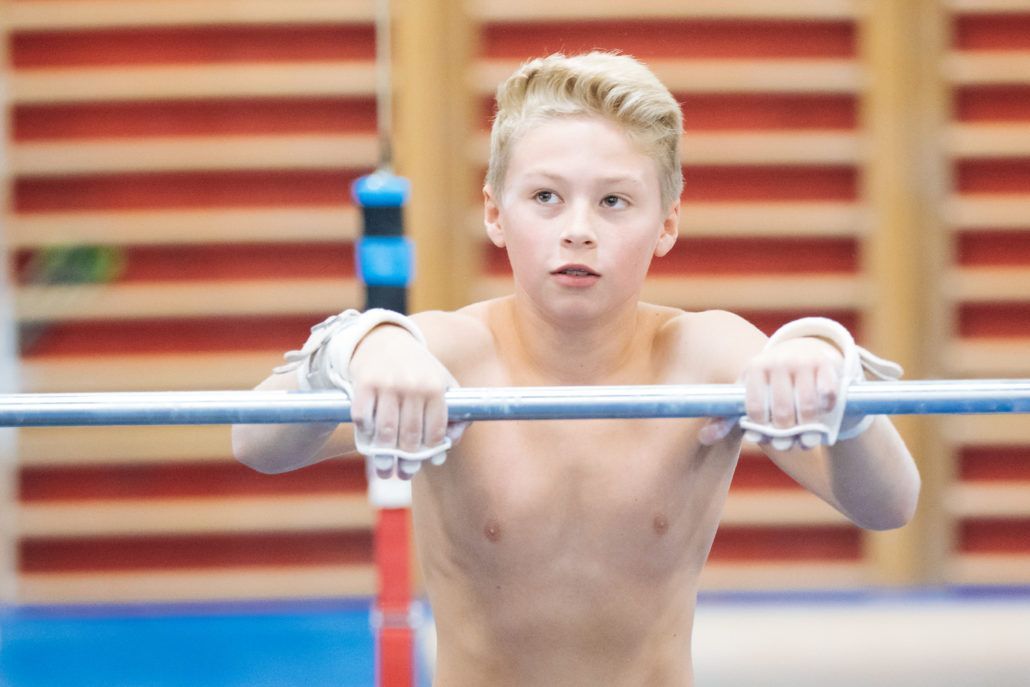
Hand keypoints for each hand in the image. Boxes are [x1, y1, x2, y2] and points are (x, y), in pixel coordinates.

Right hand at [349, 325, 465, 478]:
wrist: (386, 340)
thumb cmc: (419, 369)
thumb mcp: (442, 383)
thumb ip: (455, 412)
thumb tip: (450, 444)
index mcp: (435, 387)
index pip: (434, 429)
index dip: (429, 452)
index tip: (423, 464)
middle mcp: (412, 385)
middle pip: (410, 434)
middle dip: (407, 460)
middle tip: (403, 474)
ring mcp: (387, 384)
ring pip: (385, 430)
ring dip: (384, 455)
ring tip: (384, 469)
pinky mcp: (364, 382)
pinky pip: (363, 417)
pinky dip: (364, 432)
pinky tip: (368, 439)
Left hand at [700, 337, 840, 448]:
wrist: (802, 353)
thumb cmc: (769, 384)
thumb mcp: (747, 394)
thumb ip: (726, 417)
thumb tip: (704, 438)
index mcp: (754, 369)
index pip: (755, 408)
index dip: (761, 429)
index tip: (766, 439)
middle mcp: (778, 361)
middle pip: (781, 411)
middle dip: (785, 435)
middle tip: (788, 446)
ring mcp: (803, 361)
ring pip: (806, 406)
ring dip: (808, 429)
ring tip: (807, 441)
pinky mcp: (826, 364)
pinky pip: (827, 395)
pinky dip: (826, 410)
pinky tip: (822, 415)